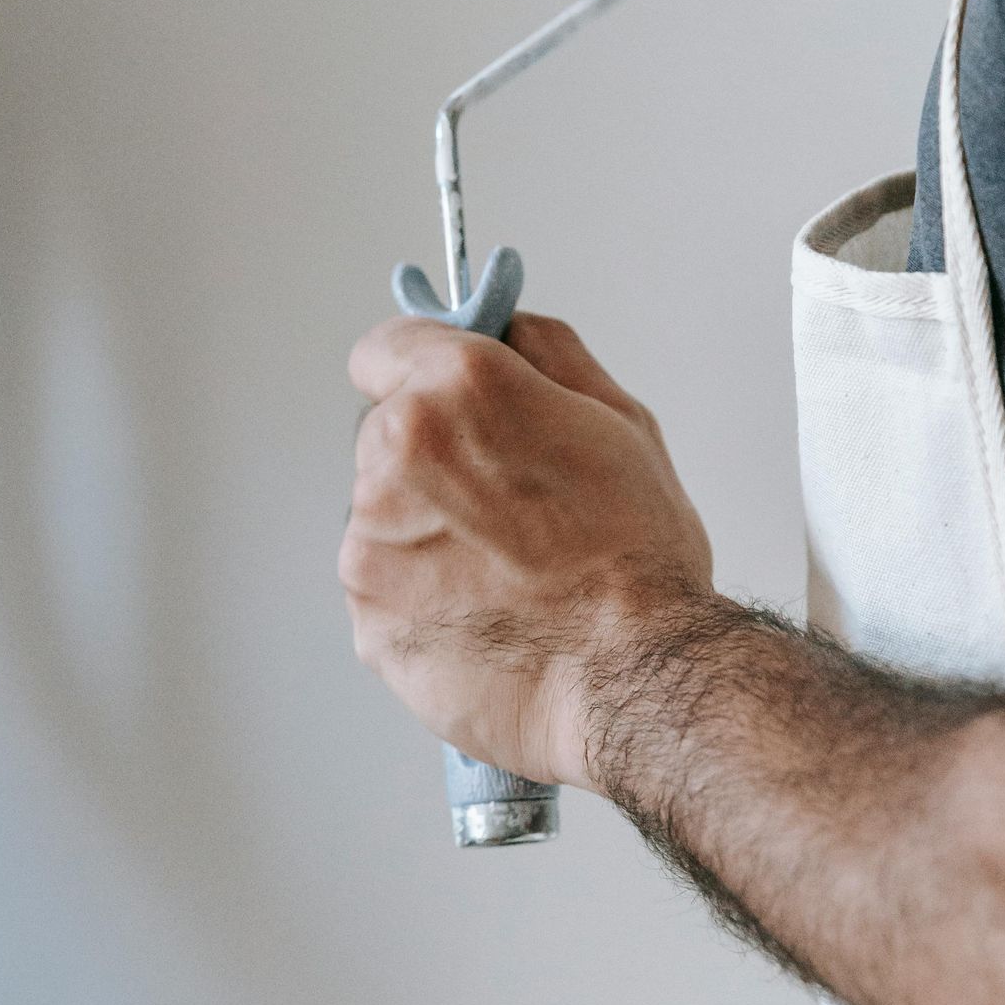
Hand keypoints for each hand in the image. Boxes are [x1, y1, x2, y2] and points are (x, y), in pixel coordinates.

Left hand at [342, 312, 714, 789]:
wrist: (635, 680)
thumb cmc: (639, 558)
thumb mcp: (621, 420)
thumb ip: (545, 351)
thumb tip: (503, 325)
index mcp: (457, 389)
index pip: (384, 348)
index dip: (421, 373)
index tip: (448, 404)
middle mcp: (396, 452)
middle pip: (387, 435)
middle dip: (435, 460)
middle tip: (509, 508)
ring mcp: (370, 538)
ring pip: (383, 515)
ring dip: (427, 532)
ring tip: (505, 572)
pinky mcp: (364, 612)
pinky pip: (383, 585)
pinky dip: (419, 595)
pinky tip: (483, 612)